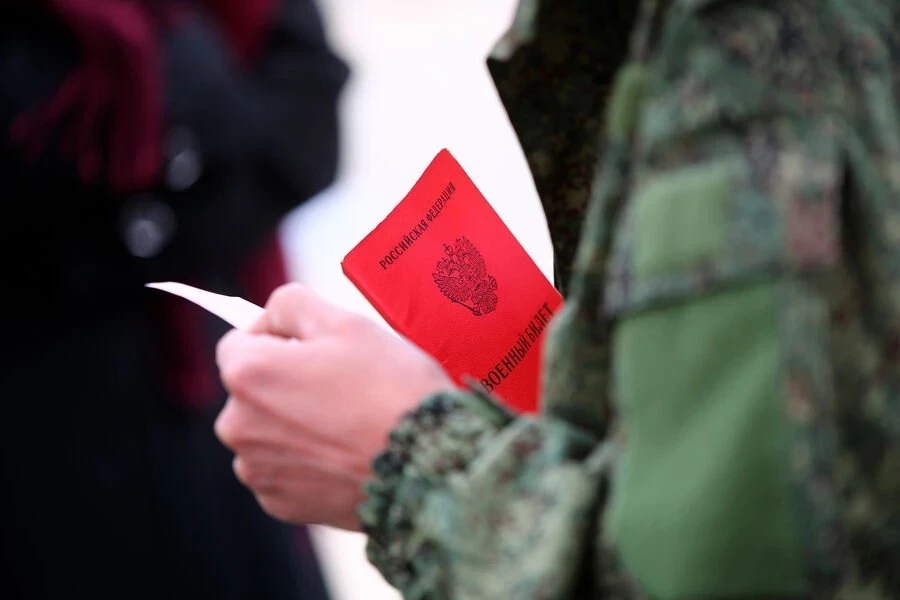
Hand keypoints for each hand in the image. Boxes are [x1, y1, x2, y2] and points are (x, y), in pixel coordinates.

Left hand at [214, 284, 454, 529]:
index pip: (238, 342)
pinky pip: (284, 470)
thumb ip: (292, 303)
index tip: (316, 349)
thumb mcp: (347, 322)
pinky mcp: (281, 504)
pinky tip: (345, 454)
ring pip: (267, 432)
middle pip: (252, 391)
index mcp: (247, 373)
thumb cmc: (392, 388)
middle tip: (342, 386)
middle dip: (285, 384)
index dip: (278, 338)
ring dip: (294, 424)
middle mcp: (237, 426)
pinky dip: (307, 461)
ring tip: (348, 423)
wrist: (429, 465)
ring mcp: (257, 470)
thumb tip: (270, 318)